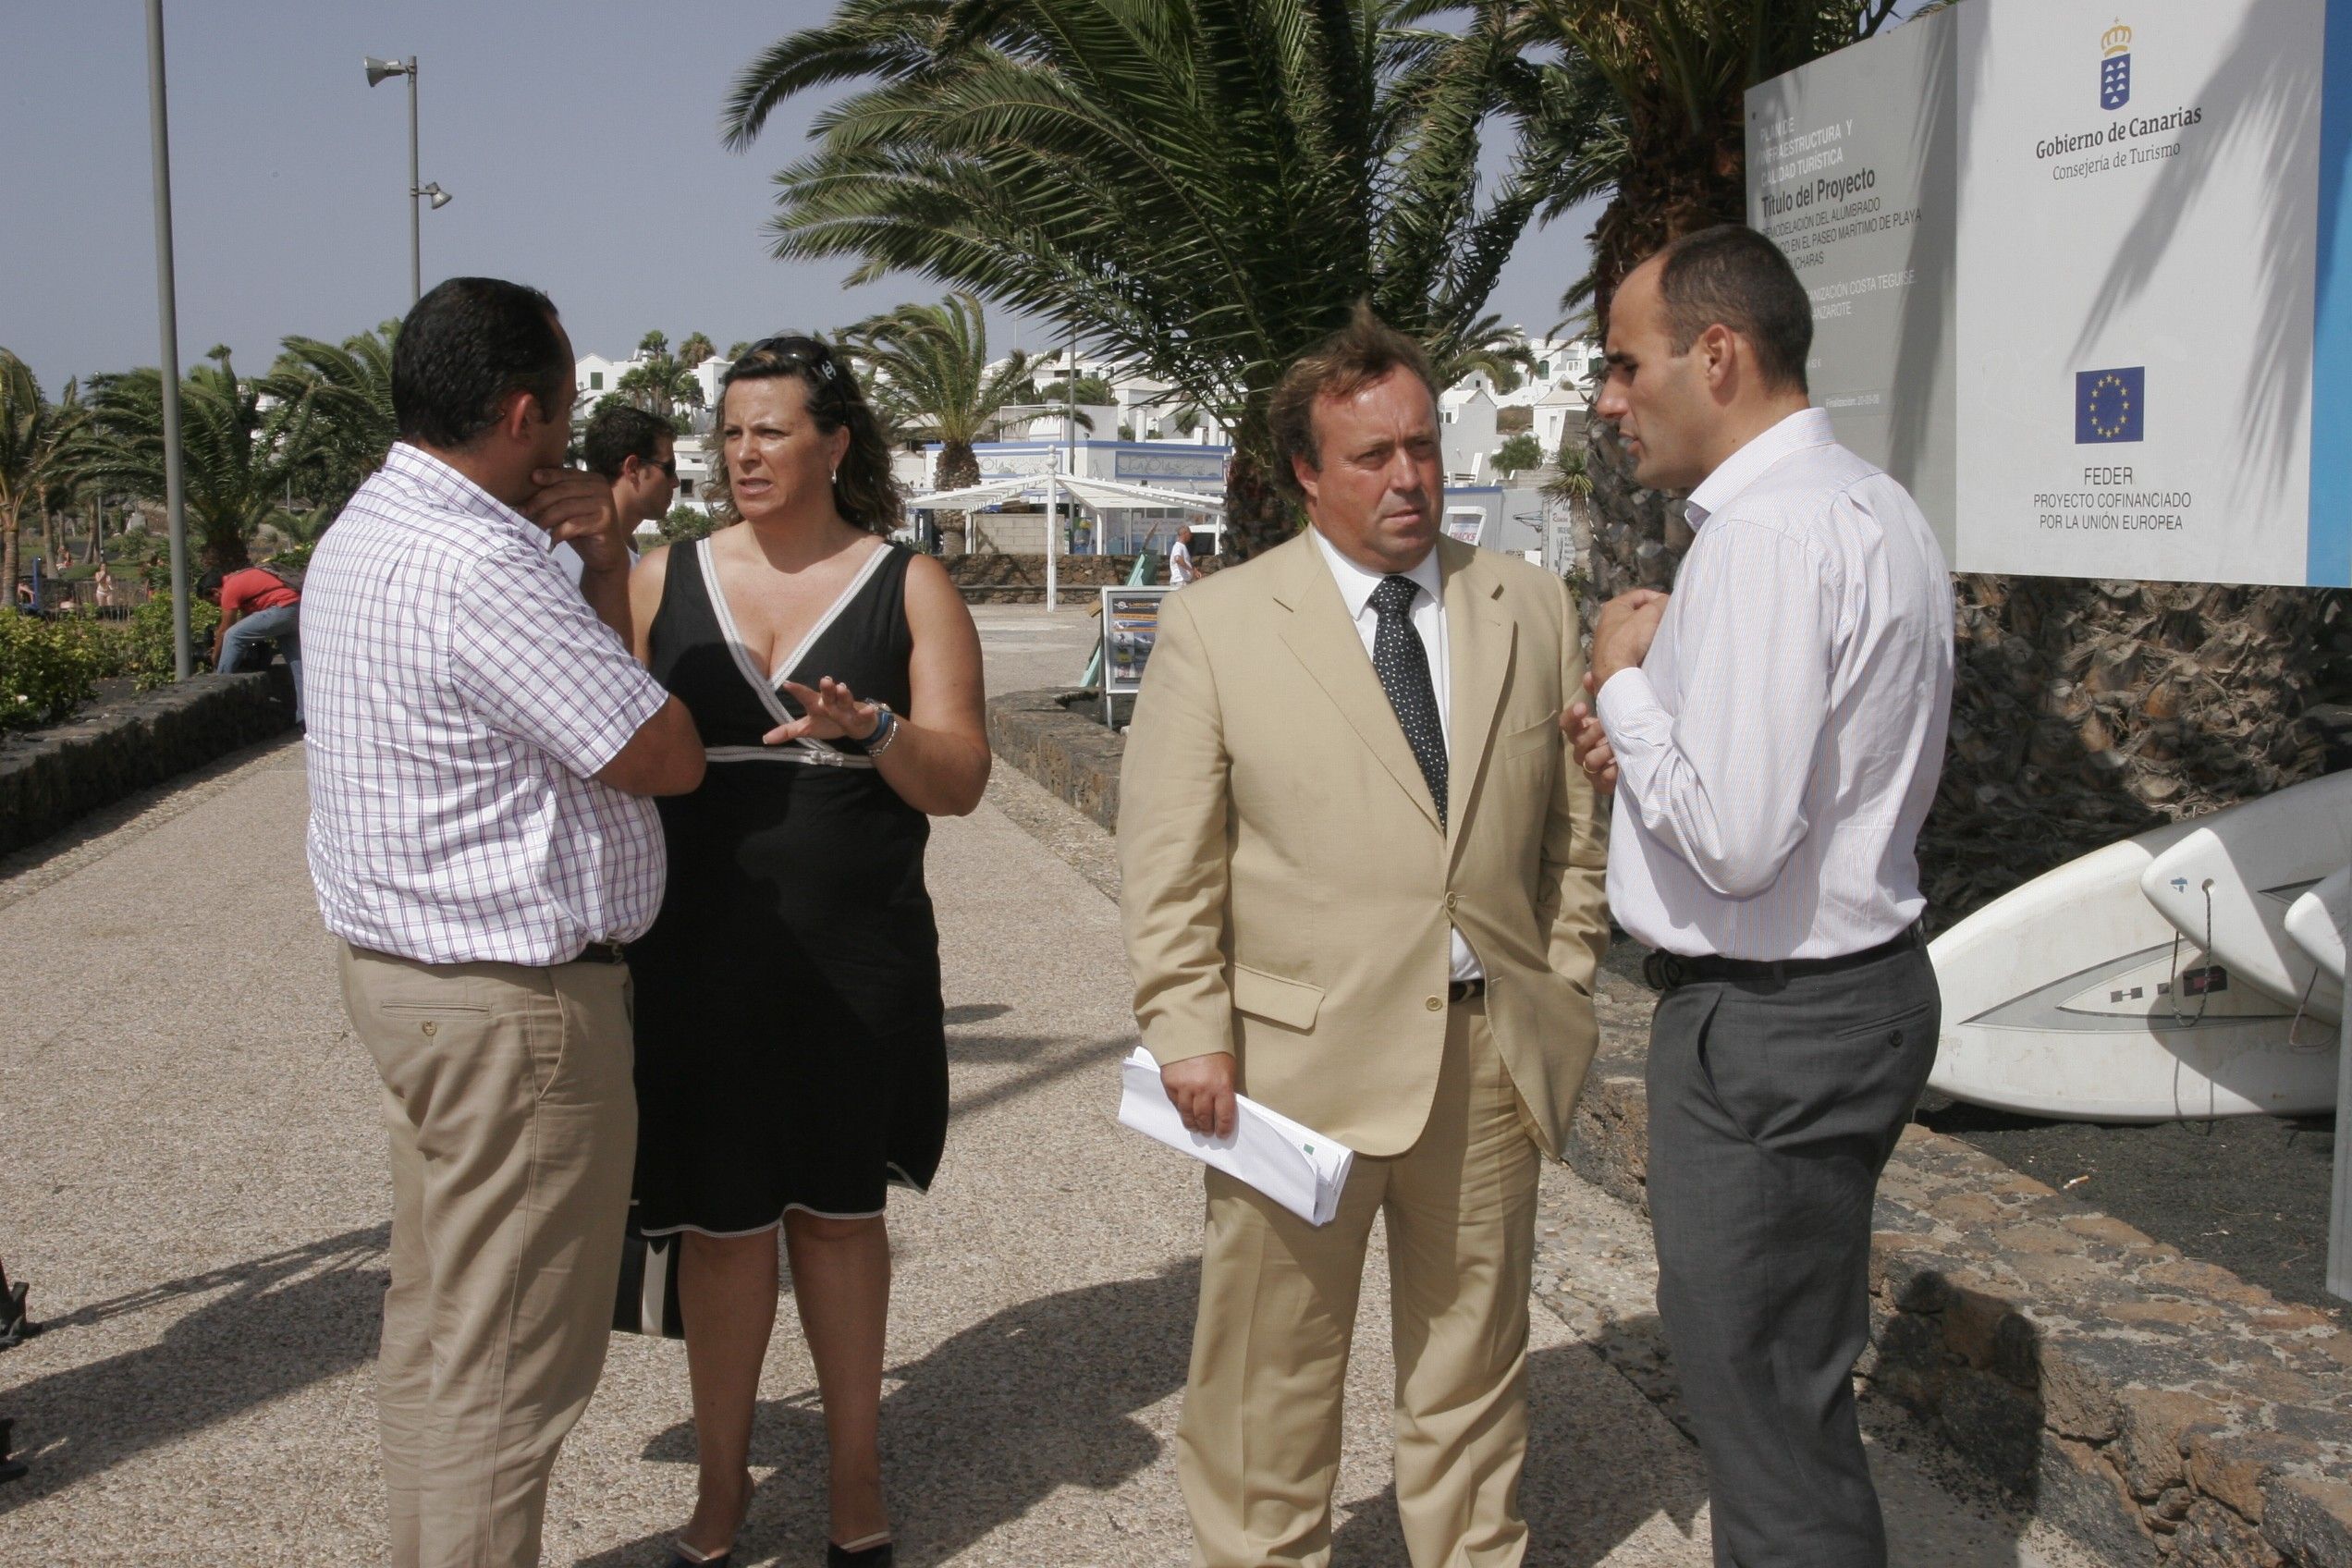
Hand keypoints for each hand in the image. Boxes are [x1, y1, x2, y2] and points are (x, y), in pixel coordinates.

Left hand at [524, 467, 627, 573]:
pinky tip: (550, 539)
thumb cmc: (582, 529)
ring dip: (545, 518)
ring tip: (534, 527)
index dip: (547, 477)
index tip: (530, 480)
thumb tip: (529, 481)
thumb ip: (557, 493)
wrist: (605, 554)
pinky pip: (573, 525)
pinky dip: (558, 532)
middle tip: (523, 512)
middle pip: (563, 490)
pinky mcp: (605, 522)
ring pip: (566, 507)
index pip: (565, 474)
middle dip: (540, 501)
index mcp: (593, 479)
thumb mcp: (568, 507)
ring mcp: (605, 504)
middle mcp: (602, 488)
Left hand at [765, 675, 880, 745]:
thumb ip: (787, 732)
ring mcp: (847, 709)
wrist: (856, 725)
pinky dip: (867, 712)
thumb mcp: (807, 728)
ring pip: (845, 701)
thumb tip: (764, 739)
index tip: (787, 683)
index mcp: (817, 705)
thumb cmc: (829, 722)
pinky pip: (864, 715)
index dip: (797, 690)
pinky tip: (869, 710)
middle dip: (826, 688)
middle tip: (825, 679)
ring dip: (844, 695)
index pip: (805, 696)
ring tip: (843, 687)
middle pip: (828, 695)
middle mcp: (831, 704)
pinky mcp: (860, 717)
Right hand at [1162, 1052, 1237, 1138]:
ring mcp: (1185, 1088)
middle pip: (1204, 1118)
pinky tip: (1185, 1113)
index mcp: (1222, 1086)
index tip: (1222, 1134)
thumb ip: (1225, 1088)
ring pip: (1188, 1114)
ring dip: (1192, 1124)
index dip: (1223, 1128)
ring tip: (1195, 1127)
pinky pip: (1176, 1103)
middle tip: (1207, 1132)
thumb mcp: (1228, 1068)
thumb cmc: (1215, 1050)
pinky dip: (1181, 1110)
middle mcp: (1203, 1090)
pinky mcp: (1170, 1084)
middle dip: (1207, 1128)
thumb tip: (1222, 1108)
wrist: (1190, 1032)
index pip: (1224, 1116)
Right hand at [1563, 677, 1617, 791]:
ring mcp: (1592, 767)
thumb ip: (1603, 690)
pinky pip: (1600, 781)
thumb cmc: (1626, 726)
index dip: (1571, 716)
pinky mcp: (1603, 783)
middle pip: (1578, 743)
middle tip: (1607, 726)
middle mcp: (1584, 749)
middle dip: (1592, 733)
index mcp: (1583, 730)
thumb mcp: (1617, 706)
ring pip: (1589, 762)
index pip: (1567, 724)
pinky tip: (1620, 766)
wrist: (1646, 751)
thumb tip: (1589, 676)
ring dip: (1602, 753)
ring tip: (1617, 747)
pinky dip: (1609, 773)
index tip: (1583, 707)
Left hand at [1590, 588, 1668, 690]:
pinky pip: (1632, 650)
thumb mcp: (1650, 614)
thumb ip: (1661, 603)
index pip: (1640, 595)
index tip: (1671, 608)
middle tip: (1668, 623)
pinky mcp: (1612, 659)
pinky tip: (1651, 654)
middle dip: (1654, 618)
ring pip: (1635, 633)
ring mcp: (1608, 642)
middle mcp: (1607, 623)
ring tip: (1662, 639)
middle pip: (1638, 614)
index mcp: (1614, 607)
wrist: (1616, 673)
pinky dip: (1642, 650)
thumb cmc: (1630, 639)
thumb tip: (1667, 601)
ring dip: (1649, 636)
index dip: (1657, 598)